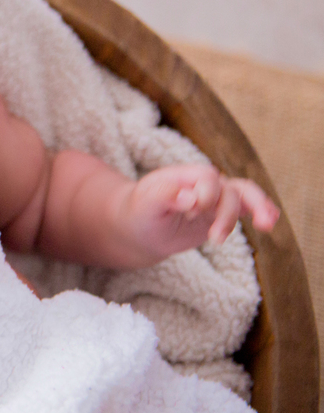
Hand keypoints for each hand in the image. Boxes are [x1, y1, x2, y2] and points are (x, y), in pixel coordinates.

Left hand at [124, 164, 279, 259]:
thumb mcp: (146, 202)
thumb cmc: (142, 211)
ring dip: (257, 209)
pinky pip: (248, 208)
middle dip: (228, 213)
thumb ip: (165, 195)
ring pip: (245, 197)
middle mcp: (205, 184)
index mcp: (187, 175)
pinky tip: (271, 221)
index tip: (189, 213)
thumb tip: (190, 198)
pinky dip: (263, 211)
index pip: (208, 179)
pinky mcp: (222, 214)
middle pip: (230, 190)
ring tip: (266, 226)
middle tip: (216, 237)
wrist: (141, 227)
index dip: (206, 196)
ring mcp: (217, 198)